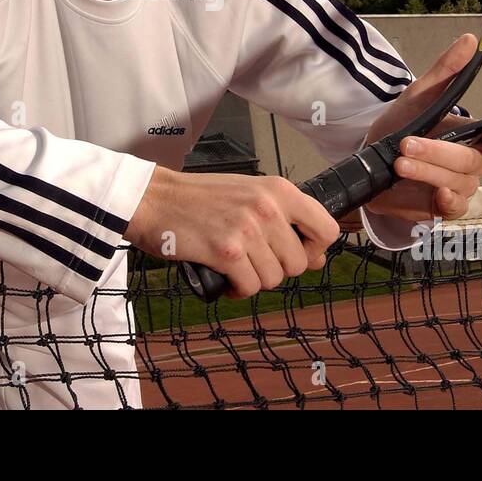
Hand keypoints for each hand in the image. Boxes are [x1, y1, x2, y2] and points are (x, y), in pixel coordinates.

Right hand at [124, 166, 341, 299]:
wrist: (154, 199)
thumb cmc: (198, 198)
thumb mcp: (248, 193)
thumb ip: (282, 218)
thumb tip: (315, 257)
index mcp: (278, 190)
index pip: (326, 229)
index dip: (315, 249)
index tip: (298, 253)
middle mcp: (267, 208)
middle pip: (298, 263)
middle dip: (277, 269)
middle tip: (253, 259)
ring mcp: (247, 230)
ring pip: (274, 279)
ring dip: (254, 279)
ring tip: (235, 265)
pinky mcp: (226, 252)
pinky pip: (249, 288)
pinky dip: (236, 290)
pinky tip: (224, 276)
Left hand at [357, 34, 481, 223]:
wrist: (371, 158)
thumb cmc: (401, 126)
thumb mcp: (419, 96)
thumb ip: (446, 71)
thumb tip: (471, 40)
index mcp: (475, 137)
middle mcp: (473, 164)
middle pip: (473, 162)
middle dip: (439, 151)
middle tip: (408, 143)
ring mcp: (460, 187)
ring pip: (456, 182)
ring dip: (427, 170)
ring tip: (399, 160)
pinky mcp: (442, 207)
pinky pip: (454, 208)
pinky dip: (445, 200)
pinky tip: (432, 193)